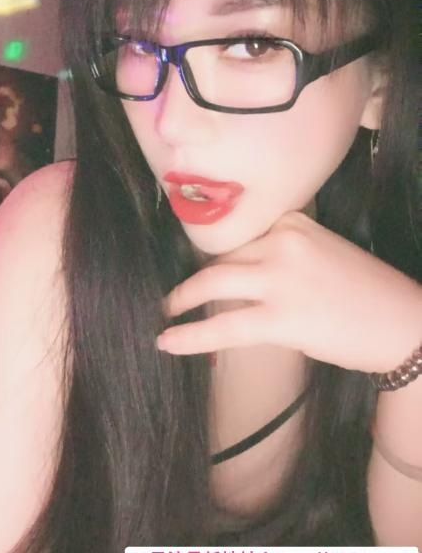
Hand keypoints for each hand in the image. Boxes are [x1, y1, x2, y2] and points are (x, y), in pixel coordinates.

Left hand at [157, 211, 421, 372]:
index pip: (236, 234)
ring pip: (212, 282)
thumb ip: (279, 251)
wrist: (404, 325)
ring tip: (165, 313)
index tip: (190, 264)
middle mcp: (283, 240)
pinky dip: (190, 335)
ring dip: (181, 299)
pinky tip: (166, 341)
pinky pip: (223, 326)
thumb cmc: (364, 292)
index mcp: (292, 221)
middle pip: (219, 256)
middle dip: (192, 278)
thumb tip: (235, 270)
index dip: (211, 254)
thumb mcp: (320, 251)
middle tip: (173, 294)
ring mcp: (281, 277)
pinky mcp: (281, 316)